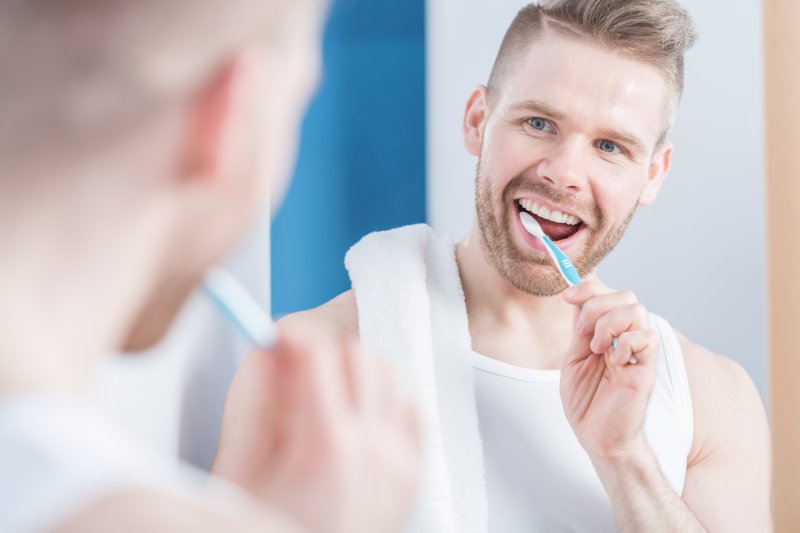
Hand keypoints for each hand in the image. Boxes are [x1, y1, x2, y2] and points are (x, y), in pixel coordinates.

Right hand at [212, 325, 421, 532]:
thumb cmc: (267, 528)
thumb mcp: (246, 475)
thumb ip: (257, 407)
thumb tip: (267, 350)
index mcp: (327, 444)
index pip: (321, 354)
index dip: (295, 338)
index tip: (278, 338)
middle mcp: (373, 445)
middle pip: (359, 356)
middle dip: (325, 353)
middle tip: (298, 372)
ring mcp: (399, 459)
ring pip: (388, 376)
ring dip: (356, 372)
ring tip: (327, 395)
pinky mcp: (412, 472)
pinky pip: (410, 408)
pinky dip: (385, 402)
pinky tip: (358, 419)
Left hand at [560, 281, 658, 462]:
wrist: (596, 435)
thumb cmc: (586, 402)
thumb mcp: (574, 358)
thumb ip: (580, 329)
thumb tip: (578, 298)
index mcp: (607, 333)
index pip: (606, 295)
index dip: (588, 289)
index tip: (567, 297)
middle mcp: (625, 338)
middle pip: (625, 295)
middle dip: (596, 305)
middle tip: (582, 332)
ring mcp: (638, 351)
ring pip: (636, 310)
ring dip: (608, 324)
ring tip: (598, 349)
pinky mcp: (647, 367)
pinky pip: (646, 336)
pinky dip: (625, 342)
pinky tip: (615, 361)